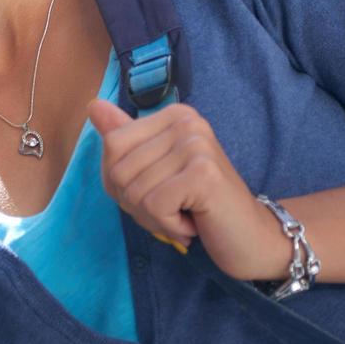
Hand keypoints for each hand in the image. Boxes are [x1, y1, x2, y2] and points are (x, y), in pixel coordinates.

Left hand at [89, 100, 288, 280]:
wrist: (250, 237)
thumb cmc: (198, 207)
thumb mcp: (155, 172)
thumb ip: (125, 140)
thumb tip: (93, 105)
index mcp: (173, 116)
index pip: (111, 144)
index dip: (121, 183)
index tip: (156, 193)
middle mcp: (186, 121)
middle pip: (119, 170)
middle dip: (137, 204)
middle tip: (172, 210)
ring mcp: (196, 144)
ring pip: (134, 191)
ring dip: (154, 218)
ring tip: (184, 216)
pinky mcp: (204, 173)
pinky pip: (154, 205)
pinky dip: (168, 225)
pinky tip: (193, 223)